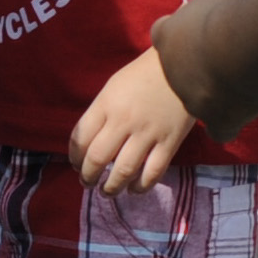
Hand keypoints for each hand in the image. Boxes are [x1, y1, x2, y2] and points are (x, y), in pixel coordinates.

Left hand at [71, 47, 196, 194]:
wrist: (183, 66)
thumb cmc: (144, 74)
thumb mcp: (114, 86)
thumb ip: (102, 112)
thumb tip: (91, 142)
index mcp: (106, 104)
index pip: (80, 137)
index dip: (74, 156)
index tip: (75, 163)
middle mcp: (123, 121)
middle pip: (97, 158)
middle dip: (88, 176)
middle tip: (87, 182)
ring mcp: (147, 133)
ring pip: (123, 170)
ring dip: (111, 187)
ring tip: (107, 191)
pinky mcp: (169, 142)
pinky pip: (152, 172)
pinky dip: (141, 186)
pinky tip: (134, 189)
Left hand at [146, 0, 257, 149]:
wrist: (245, 44)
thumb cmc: (231, 13)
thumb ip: (211, 10)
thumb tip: (221, 7)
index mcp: (167, 36)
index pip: (166, 37)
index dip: (186, 37)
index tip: (206, 33)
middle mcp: (171, 70)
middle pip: (183, 73)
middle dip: (203, 68)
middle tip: (233, 58)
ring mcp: (191, 98)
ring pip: (200, 102)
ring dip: (218, 95)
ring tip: (248, 80)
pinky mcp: (215, 120)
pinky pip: (220, 129)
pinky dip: (231, 124)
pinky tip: (246, 111)